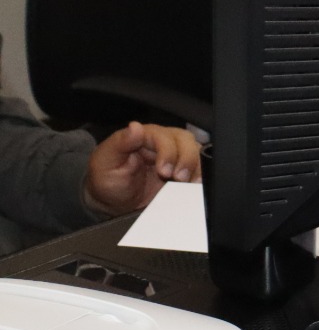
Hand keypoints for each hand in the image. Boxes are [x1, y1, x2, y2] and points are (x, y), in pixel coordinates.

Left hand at [82, 122, 200, 217]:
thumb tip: (135, 127)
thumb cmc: (108, 179)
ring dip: (195, 169)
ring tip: (184, 184)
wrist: (115, 203)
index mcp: (144, 136)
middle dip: (186, 159)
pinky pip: (201, 170)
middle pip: (186, 141)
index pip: (164, 136)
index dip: (168, 152)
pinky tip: (191, 187)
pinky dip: (200, 178)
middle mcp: (163, 144)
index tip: (164, 171)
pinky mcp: (184, 174)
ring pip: (197, 153)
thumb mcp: (105, 161)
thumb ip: (120, 143)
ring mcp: (176, 158)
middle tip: (178, 179)